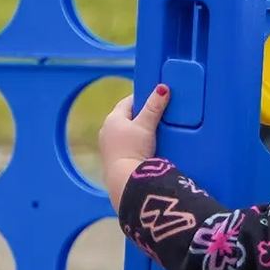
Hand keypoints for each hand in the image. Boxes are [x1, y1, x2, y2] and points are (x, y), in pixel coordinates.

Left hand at [98, 83, 170, 208]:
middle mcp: (106, 131)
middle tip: (157, 116)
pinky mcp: (112, 160)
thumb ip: (154, 107)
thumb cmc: (133, 150)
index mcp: (112, 118)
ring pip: (125, 133)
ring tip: (153, 133)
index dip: (142, 99)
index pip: (128, 102)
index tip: (154, 99)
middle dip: (140, 116)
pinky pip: (125, 146)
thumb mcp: (146, 126)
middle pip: (126, 118)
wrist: (125, 181)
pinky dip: (134, 145)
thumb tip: (163, 88)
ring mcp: (108, 146)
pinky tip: (144, 149)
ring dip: (137, 132)